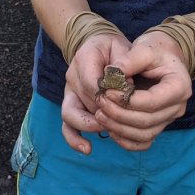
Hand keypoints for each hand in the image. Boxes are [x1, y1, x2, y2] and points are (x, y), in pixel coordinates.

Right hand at [60, 32, 130, 153]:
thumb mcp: (120, 46)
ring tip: (103, 132)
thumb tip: (127, 87)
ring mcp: (69, 93)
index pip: (93, 82)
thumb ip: (123, 63)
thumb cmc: (112, 48)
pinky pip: (67, 125)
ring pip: (70, 114)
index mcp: (83, 59)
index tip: (127, 99)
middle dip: (103, 111)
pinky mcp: (71, 105)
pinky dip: (74, 138)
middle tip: (122, 118)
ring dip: (87, 125)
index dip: (109, 94)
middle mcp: (72, 77)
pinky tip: (87, 149)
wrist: (96, 46)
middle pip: (85, 100)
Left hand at [90, 32, 191, 150]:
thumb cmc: (156, 48)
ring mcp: (169, 118)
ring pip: (144, 134)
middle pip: (147, 121)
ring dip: (119, 129)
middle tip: (99, 103)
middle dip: (119, 115)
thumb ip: (128, 60)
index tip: (106, 91)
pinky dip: (126, 140)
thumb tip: (110, 75)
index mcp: (179, 86)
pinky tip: (110, 129)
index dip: (126, 100)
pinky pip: (143, 140)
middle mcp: (178, 107)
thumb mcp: (144, 48)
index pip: (151, 101)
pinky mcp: (159, 124)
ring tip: (99, 115)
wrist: (165, 54)